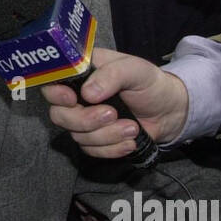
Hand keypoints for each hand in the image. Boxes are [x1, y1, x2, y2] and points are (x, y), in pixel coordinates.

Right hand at [40, 47, 188, 157]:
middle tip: (112, 114)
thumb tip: (88, 94)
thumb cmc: (150, 83)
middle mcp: (77, 96)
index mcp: (82, 72)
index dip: (55, 93)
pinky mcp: (95, 140)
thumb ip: (112, 74)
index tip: (72, 99)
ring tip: (132, 127)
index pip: (52, 81)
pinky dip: (112, 148)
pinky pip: (92, 151)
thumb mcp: (135, 69)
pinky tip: (129, 141)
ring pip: (77, 136)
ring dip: (107, 135)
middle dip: (85, 120)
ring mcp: (84, 120)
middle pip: (59, 115)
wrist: (169, 111)